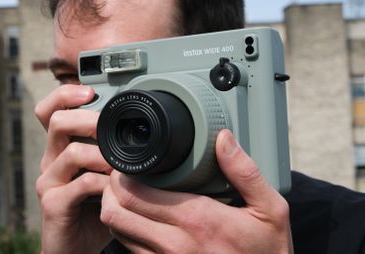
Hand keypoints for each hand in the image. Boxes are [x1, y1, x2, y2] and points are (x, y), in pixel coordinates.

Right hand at [35, 84, 112, 253]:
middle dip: (88, 119)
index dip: (65, 94)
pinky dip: (103, 184)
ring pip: (71, 151)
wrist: (78, 247)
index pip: (51, 110)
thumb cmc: (94, 207)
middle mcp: (51, 160)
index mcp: (61, 148)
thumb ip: (113, 154)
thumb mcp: (104, 175)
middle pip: (56, 121)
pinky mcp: (53, 203)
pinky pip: (81, 184)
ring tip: (119, 164)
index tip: (91, 92)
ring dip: (102, 155)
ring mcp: (49, 181)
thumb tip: (143, 132)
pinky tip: (114, 189)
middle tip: (109, 126)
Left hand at [101, 129, 292, 253]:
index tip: (129, 162)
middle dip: (111, 187)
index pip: (133, 192)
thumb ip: (245, 172)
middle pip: (115, 210)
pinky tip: (139, 217)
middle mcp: (174, 243)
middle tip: (123, 173)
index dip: (123, 172)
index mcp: (198, 219)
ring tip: (128, 192)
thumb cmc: (267, 252)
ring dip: (116, 208)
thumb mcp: (270, 210)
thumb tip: (223, 138)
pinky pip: (129, 248)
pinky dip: (126, 229)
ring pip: (117, 230)